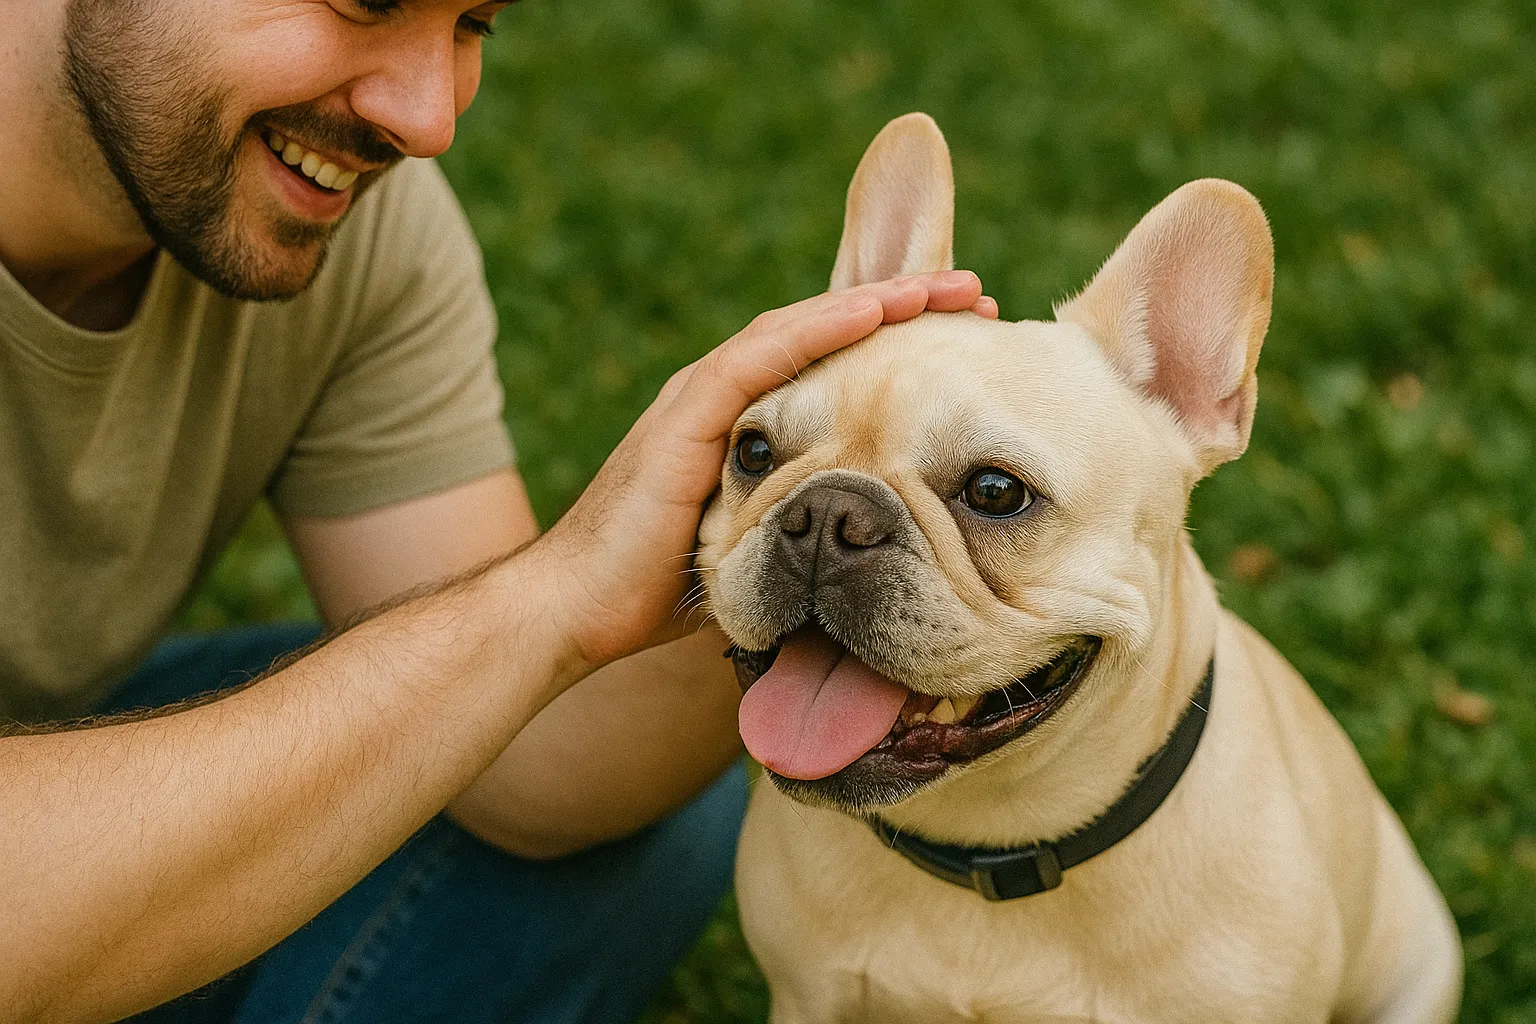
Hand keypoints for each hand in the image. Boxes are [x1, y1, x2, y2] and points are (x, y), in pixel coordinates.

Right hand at [530, 271, 995, 671]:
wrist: (570, 610)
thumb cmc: (648, 592)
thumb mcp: (745, 552)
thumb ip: (791, 531)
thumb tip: (853, 564)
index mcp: (736, 421)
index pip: (824, 361)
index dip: (892, 341)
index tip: (962, 339)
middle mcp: (719, 395)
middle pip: (820, 330)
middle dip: (898, 306)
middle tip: (973, 294)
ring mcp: (698, 399)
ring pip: (798, 328)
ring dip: (874, 303)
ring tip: (944, 288)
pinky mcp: (683, 417)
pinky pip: (760, 359)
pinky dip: (818, 329)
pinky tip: (873, 310)